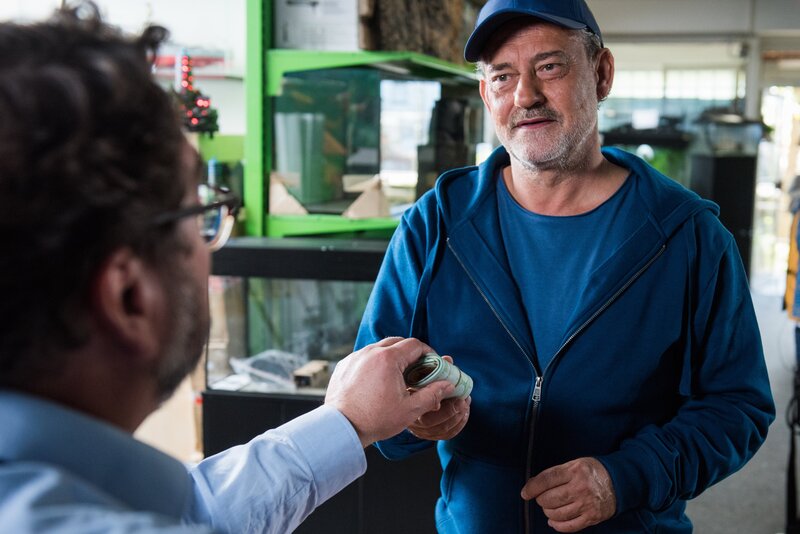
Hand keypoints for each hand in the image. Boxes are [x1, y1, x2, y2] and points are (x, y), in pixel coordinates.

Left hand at [324, 337, 454, 447]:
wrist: (341, 428)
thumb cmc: (376, 419)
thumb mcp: (410, 409)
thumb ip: (432, 393)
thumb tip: (449, 384)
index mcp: (388, 358)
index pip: (415, 345)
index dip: (428, 353)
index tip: (432, 365)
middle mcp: (370, 352)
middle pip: (397, 342)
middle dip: (410, 353)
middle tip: (417, 370)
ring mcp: (355, 357)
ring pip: (379, 348)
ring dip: (391, 357)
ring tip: (397, 376)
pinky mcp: (344, 365)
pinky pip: (364, 357)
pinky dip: (374, 363)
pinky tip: (377, 381)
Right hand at [407, 355, 469, 440]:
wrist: (404, 400)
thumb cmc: (414, 384)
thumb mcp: (420, 375)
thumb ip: (433, 368)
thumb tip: (448, 360)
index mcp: (406, 403)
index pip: (419, 404)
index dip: (437, 396)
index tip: (451, 386)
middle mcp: (411, 420)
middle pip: (431, 422)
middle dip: (452, 410)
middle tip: (463, 399)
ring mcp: (420, 430)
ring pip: (441, 429)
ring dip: (458, 416)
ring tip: (465, 403)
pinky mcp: (429, 435)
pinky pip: (447, 435)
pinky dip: (459, 425)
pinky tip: (464, 413)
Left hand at [520, 457, 615, 532]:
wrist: (620, 481)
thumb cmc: (593, 471)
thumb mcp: (575, 464)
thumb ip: (556, 473)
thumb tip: (533, 484)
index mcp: (574, 471)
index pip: (547, 480)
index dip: (532, 487)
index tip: (525, 493)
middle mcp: (580, 487)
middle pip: (550, 499)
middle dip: (541, 500)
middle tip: (542, 498)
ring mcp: (587, 504)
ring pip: (557, 514)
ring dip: (548, 513)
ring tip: (549, 508)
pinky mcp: (592, 517)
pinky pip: (569, 526)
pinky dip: (557, 526)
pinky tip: (554, 521)